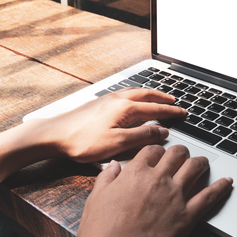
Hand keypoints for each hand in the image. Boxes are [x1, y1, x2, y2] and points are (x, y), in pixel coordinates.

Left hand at [30, 88, 186, 162]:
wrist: (53, 135)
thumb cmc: (82, 142)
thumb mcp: (117, 144)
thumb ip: (141, 137)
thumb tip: (161, 132)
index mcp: (125, 108)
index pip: (155, 109)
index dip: (171, 112)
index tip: (183, 113)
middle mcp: (117, 100)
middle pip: (146, 95)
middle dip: (162, 99)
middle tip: (175, 102)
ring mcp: (107, 100)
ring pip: (134, 93)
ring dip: (150, 95)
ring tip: (158, 98)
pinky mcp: (98, 103)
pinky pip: (124, 95)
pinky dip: (136, 96)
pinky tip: (132, 101)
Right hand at [71, 145, 233, 236]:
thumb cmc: (100, 236)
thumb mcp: (95, 201)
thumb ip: (106, 179)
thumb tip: (113, 167)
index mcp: (134, 173)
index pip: (152, 150)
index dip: (157, 151)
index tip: (159, 155)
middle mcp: (157, 180)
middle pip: (177, 153)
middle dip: (180, 152)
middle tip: (182, 156)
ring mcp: (174, 197)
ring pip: (196, 167)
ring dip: (200, 163)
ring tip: (202, 164)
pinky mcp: (187, 217)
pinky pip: (210, 196)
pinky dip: (222, 187)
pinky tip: (227, 182)